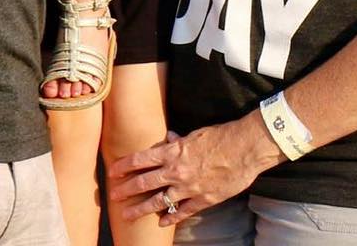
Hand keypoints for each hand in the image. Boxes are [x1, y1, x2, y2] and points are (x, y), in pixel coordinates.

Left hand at [108, 121, 268, 226]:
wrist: (243, 148)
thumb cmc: (220, 137)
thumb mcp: (195, 134)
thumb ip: (179, 140)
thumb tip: (169, 137)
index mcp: (173, 152)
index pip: (140, 159)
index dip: (124, 166)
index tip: (112, 171)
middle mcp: (176, 171)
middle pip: (145, 183)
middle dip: (126, 190)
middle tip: (113, 195)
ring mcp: (189, 188)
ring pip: (159, 201)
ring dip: (141, 209)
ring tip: (127, 215)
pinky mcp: (203, 199)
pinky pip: (182, 212)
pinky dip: (170, 218)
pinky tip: (161, 223)